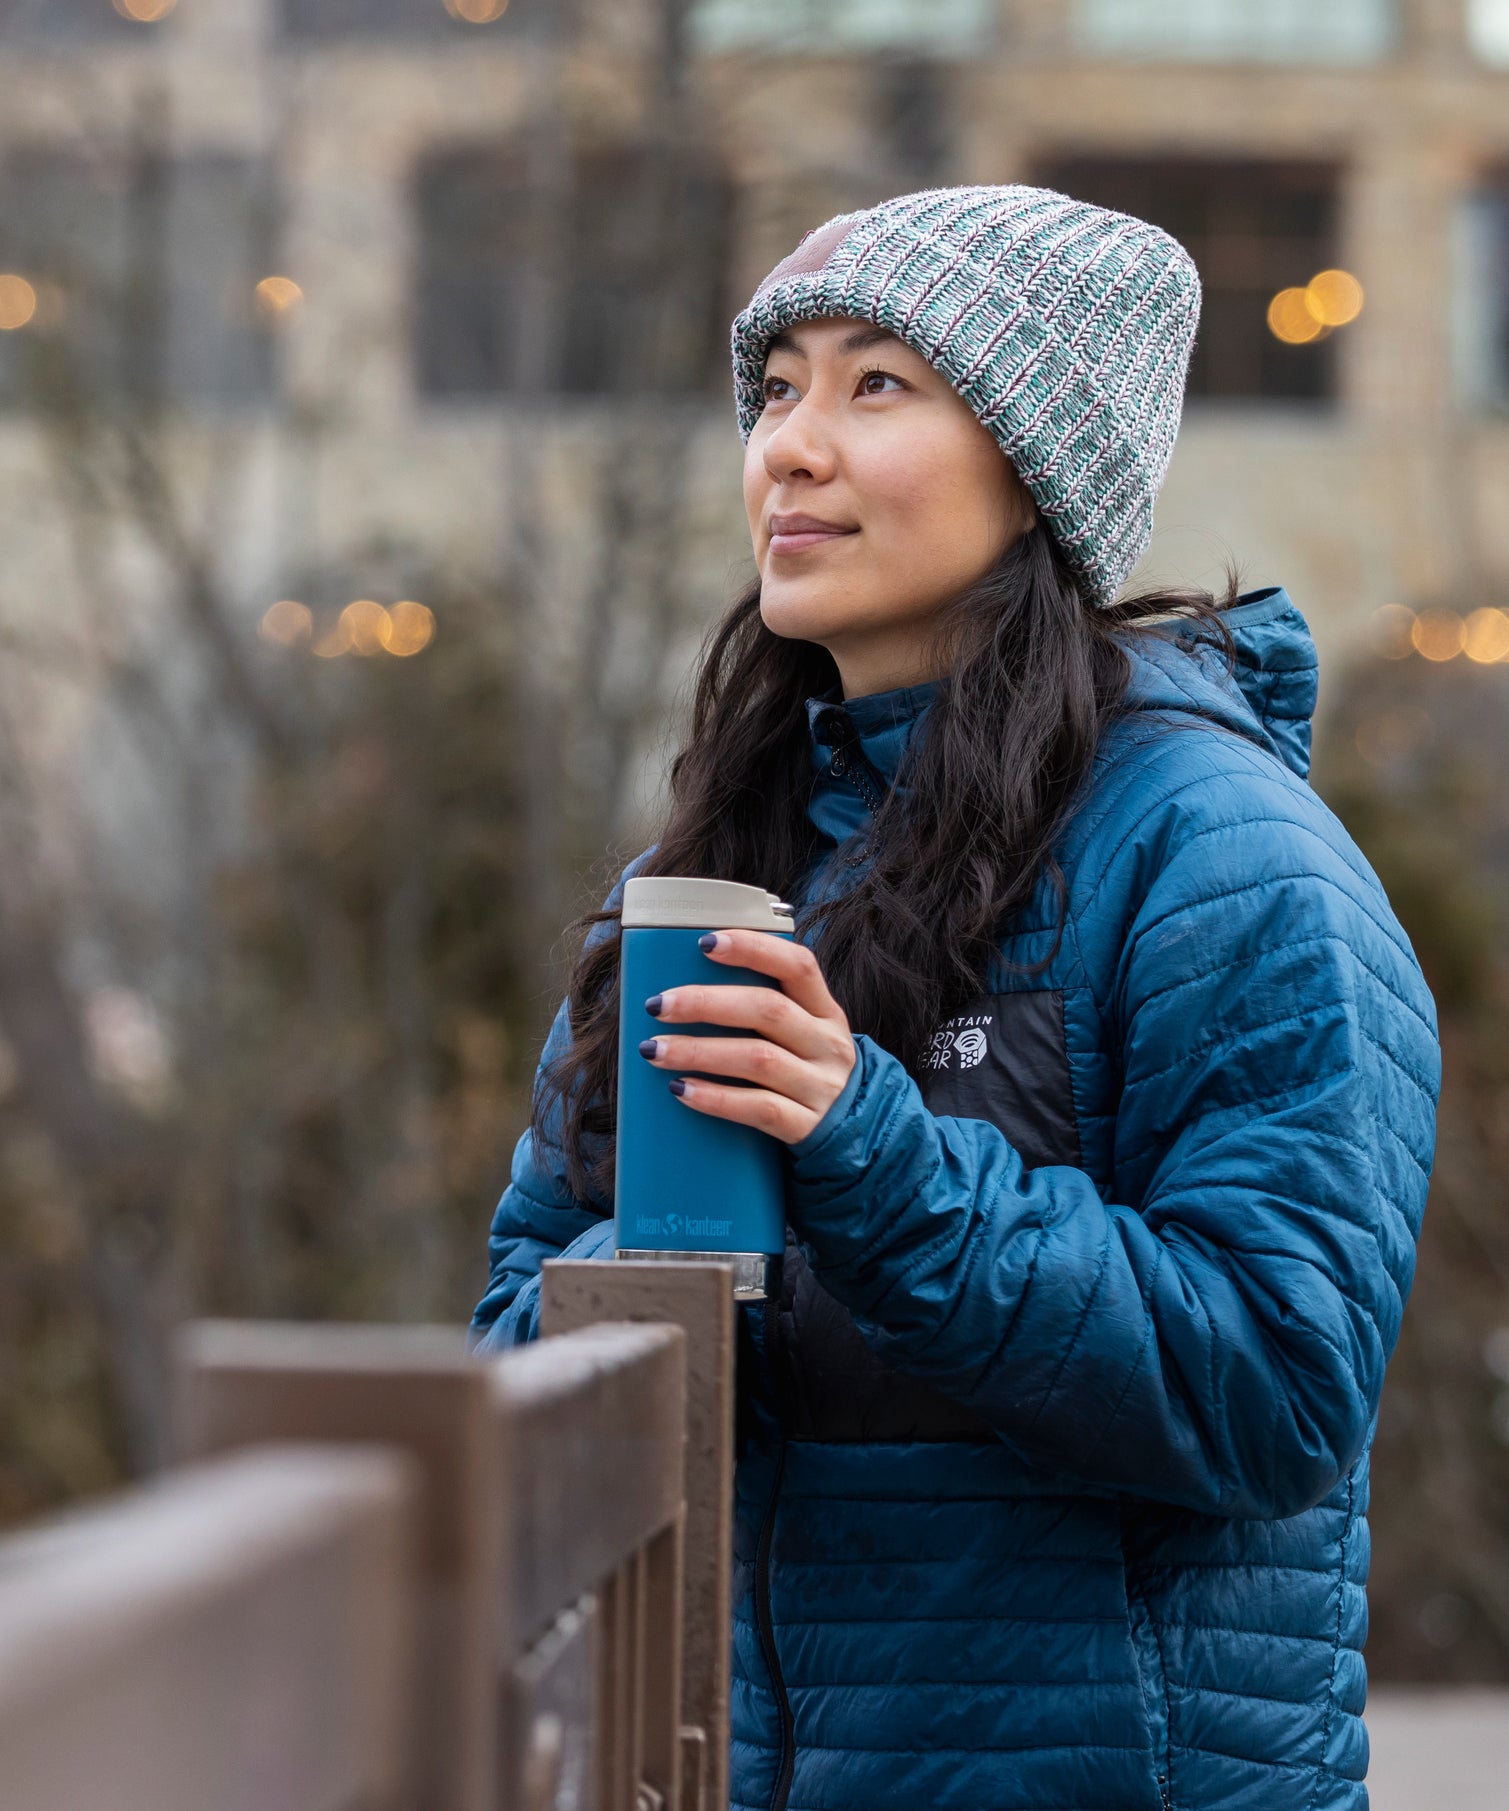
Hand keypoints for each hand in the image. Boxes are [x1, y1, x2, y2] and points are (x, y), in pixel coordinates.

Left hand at [637, 928, 856, 1144]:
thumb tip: (687, 990)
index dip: (753, 949)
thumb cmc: (808, 1072)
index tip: (705, 943)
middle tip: (659, 1005)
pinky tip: (682, 1089)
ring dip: (699, 1051)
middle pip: (767, 1010)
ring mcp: (820, 1086)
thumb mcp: (804, 1034)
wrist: (858, 1136)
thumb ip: (766, 1010)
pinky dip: (716, 1097)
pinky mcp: (807, 1126)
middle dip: (706, 1003)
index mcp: (825, 1010)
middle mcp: (827, 1044)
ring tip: (654, 1050)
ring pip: (757, 1059)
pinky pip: (759, 1109)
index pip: (798, 965)